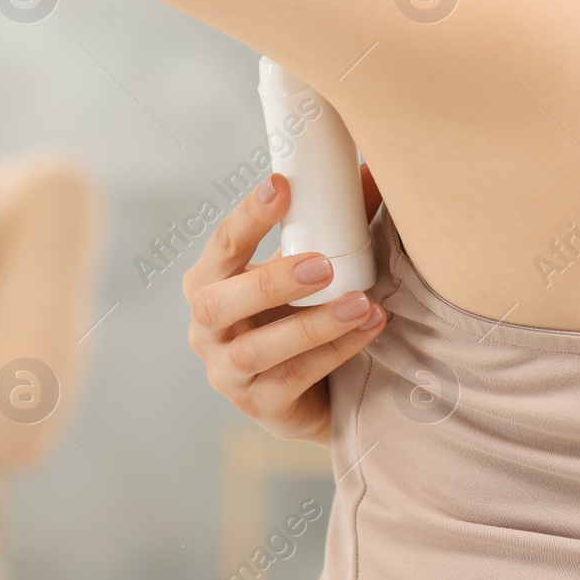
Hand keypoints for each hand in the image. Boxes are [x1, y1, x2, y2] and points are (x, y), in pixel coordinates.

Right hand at [183, 166, 386, 446]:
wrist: (310, 396)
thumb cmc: (298, 316)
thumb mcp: (305, 272)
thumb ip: (330, 228)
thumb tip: (373, 173)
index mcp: (210, 283)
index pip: (221, 245)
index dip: (248, 216)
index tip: (281, 184)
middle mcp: (206, 328)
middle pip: (219, 303)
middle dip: (272, 281)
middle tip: (324, 264)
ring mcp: (226, 372)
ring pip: (257, 349)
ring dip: (312, 324)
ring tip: (360, 303)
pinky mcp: (258, 405)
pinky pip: (293, 378)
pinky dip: (334, 352)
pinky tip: (367, 330)